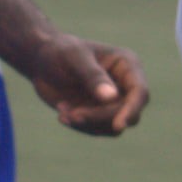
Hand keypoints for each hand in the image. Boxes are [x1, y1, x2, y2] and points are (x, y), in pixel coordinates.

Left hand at [26, 34, 146, 136]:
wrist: (42, 62)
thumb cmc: (59, 52)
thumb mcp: (73, 58)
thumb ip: (92, 76)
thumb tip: (112, 97)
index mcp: (127, 65)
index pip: (139, 91)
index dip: (132, 110)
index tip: (118, 126)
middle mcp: (125, 85)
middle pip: (127, 112)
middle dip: (99, 117)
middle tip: (73, 114)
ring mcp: (114, 102)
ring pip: (113, 126)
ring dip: (88, 124)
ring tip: (64, 113)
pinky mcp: (100, 114)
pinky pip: (98, 130)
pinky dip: (80, 126)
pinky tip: (62, 114)